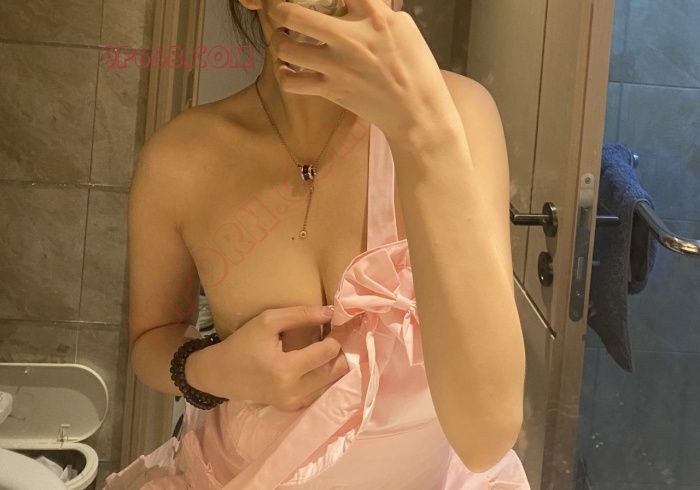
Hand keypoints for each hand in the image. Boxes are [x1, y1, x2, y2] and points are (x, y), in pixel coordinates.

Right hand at [187, 305, 350, 410]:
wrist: (221, 374)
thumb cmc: (242, 343)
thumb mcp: (268, 321)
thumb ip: (301, 315)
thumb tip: (332, 311)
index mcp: (284, 370)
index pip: (328, 352)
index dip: (340, 335)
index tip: (347, 322)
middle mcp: (293, 392)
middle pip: (336, 370)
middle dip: (344, 350)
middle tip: (346, 333)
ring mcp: (294, 403)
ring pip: (332, 383)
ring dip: (337, 363)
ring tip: (337, 344)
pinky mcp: (294, 408)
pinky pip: (321, 390)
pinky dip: (326, 374)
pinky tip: (323, 359)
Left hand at [266, 0, 457, 137]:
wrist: (416, 112)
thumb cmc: (415, 69)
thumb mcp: (403, 27)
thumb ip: (376, 10)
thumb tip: (352, 2)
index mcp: (373, 16)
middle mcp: (350, 38)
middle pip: (295, 14)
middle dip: (278, 8)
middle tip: (278, 9)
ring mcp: (337, 66)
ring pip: (286, 48)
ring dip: (278, 42)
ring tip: (283, 40)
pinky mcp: (331, 90)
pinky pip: (291, 82)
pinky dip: (284, 75)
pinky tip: (289, 70)